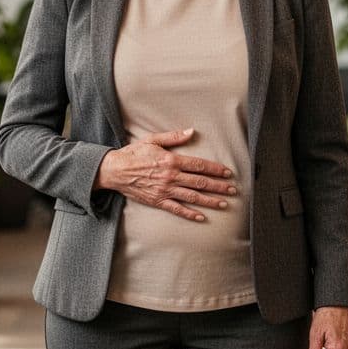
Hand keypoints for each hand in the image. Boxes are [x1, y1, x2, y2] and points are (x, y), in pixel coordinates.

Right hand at [94, 128, 236, 221]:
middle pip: (200, 182)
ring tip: (224, 203)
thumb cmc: (133, 154)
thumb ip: (174, 137)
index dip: (215, 169)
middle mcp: (170, 177)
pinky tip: (202, 217)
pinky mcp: (157, 201)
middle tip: (233, 189)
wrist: (114, 170)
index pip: (199, 165)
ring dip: (209, 200)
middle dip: (218, 186)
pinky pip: (177, 209)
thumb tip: (191, 131)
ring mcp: (164, 190)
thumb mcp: (153, 140)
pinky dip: (190, 214)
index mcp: (171, 160)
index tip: (228, 173)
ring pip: (192, 196)